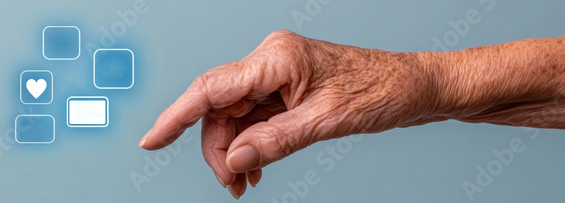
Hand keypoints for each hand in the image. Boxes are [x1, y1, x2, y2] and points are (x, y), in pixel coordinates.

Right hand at [138, 30, 449, 197]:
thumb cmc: (382, 91)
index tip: (150, 142)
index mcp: (277, 57)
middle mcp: (271, 60)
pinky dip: (251, 144)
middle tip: (232, 185)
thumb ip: (274, 142)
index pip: (211, 88)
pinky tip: (255, 167)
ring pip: (234, 116)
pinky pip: (253, 118)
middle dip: (218, 149)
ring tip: (245, 183)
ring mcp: (278, 74)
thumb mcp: (325, 124)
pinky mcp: (287, 88)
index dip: (175, 117)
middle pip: (219, 108)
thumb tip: (234, 159)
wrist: (415, 88)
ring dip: (235, 151)